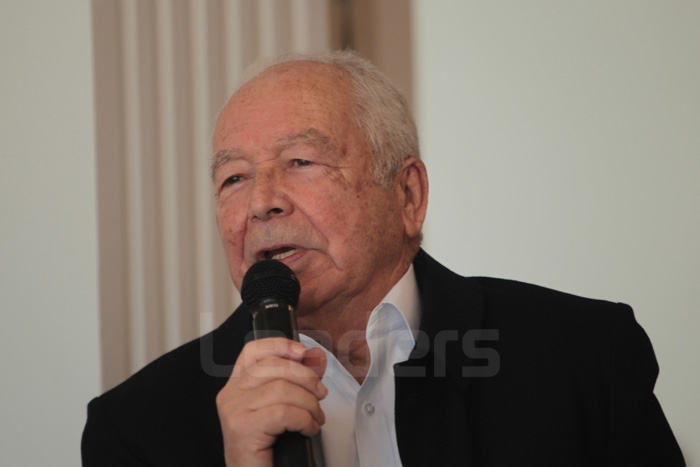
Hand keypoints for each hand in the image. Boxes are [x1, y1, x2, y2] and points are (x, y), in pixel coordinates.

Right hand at [216, 338, 327, 466]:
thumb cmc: (267, 449)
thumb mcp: (284, 407)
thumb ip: (298, 380)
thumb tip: (315, 356)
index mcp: (237, 386)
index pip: (253, 351)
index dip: (280, 345)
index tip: (303, 353)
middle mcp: (230, 395)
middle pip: (274, 366)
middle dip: (307, 378)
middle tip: (320, 396)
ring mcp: (234, 411)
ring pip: (282, 389)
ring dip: (309, 404)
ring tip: (315, 418)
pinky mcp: (242, 428)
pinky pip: (283, 412)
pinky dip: (304, 419)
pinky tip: (308, 429)